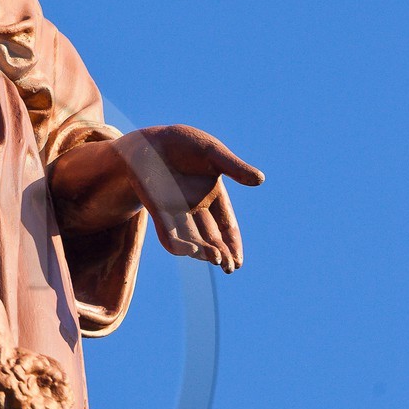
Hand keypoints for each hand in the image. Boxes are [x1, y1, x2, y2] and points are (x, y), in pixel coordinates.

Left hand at [116, 125, 263, 273]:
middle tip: (230, 267)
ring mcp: (176, 212)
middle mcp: (195, 208)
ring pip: (192, 240)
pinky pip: (168, 235)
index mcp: (212, 196)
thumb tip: (260, 180)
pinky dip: (178, 244)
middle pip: (211, 238)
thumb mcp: (213, 154)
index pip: (227, 225)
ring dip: (203, 252)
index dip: (233, 244)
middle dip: (221, 254)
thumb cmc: (183, 143)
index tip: (239, 262)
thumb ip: (234, 167)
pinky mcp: (157, 212)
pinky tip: (189, 251)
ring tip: (216, 260)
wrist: (149, 142)